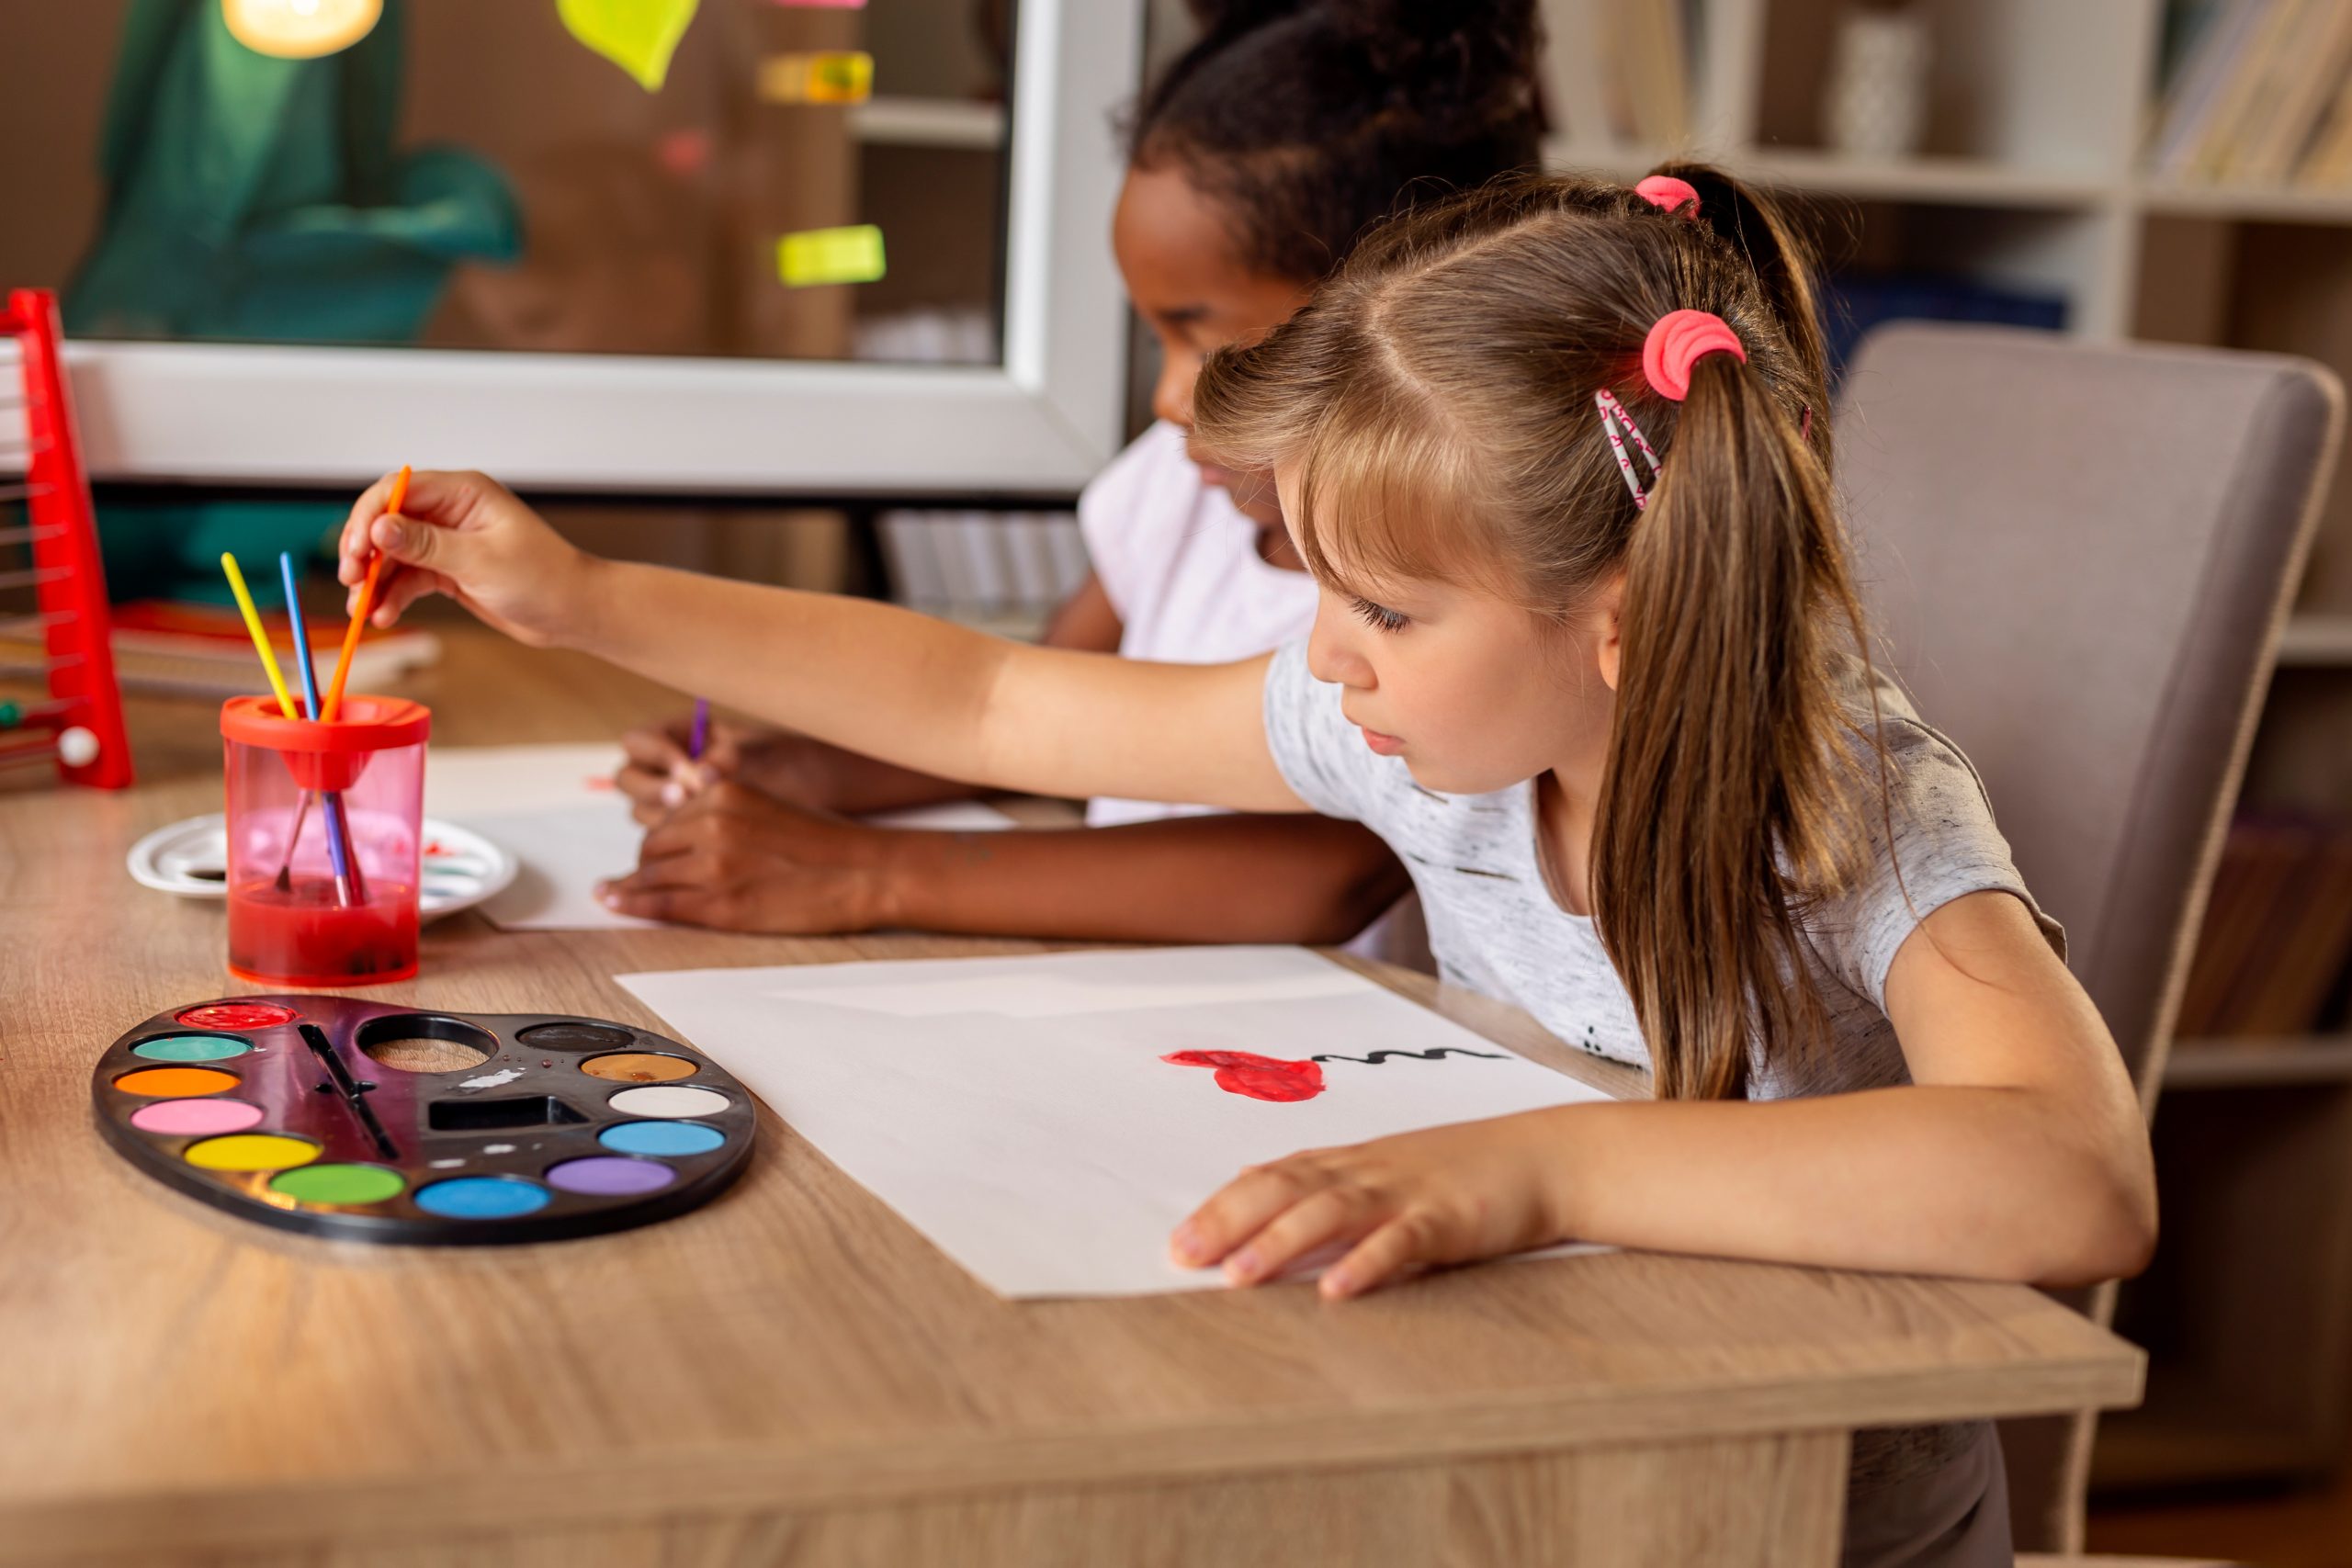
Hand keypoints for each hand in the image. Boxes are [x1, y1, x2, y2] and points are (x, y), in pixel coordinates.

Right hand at [336, 468, 596, 646]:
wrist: (571, 612)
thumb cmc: (543, 578)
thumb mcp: (480, 561)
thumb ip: (426, 545)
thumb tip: (379, 528)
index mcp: (464, 492)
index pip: (398, 489)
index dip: (369, 516)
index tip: (355, 549)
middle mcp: (451, 512)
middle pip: (388, 521)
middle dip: (364, 551)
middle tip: (351, 580)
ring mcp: (448, 542)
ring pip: (393, 554)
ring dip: (374, 580)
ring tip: (363, 609)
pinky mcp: (448, 570)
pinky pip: (408, 578)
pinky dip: (392, 595)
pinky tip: (382, 614)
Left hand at [592, 781, 897, 932]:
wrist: (866, 871)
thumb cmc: (827, 843)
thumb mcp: (768, 807)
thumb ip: (723, 815)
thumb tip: (681, 838)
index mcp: (723, 792)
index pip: (666, 816)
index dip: (660, 841)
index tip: (654, 855)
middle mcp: (712, 822)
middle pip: (651, 846)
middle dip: (646, 865)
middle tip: (646, 881)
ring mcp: (714, 864)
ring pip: (649, 876)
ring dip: (633, 888)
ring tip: (617, 896)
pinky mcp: (722, 904)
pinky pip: (660, 904)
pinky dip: (632, 904)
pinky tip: (615, 903)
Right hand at [615, 720, 844, 826]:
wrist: (820, 793)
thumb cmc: (793, 761)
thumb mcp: (765, 752)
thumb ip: (731, 757)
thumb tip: (702, 774)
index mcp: (681, 734)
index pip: (639, 742)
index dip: (658, 755)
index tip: (691, 772)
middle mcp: (669, 768)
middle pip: (629, 780)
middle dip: (653, 790)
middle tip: (685, 799)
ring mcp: (676, 801)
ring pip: (644, 813)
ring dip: (663, 820)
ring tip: (700, 826)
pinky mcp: (688, 834)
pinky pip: (666, 840)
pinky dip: (677, 844)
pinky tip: (703, 847)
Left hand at [1169, 1113, 1572, 1299]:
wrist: (1544, 1156)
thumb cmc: (1462, 1170)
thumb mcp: (1384, 1170)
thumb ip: (1324, 1181)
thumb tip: (1254, 1188)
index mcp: (1350, 1163)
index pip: (1271, 1177)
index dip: (1222, 1206)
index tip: (1177, 1241)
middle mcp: (1367, 1172)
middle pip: (1286, 1188)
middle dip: (1230, 1221)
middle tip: (1183, 1256)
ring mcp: (1406, 1192)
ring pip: (1331, 1211)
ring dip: (1280, 1242)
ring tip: (1238, 1276)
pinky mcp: (1448, 1219)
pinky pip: (1401, 1242)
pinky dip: (1366, 1264)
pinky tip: (1336, 1290)